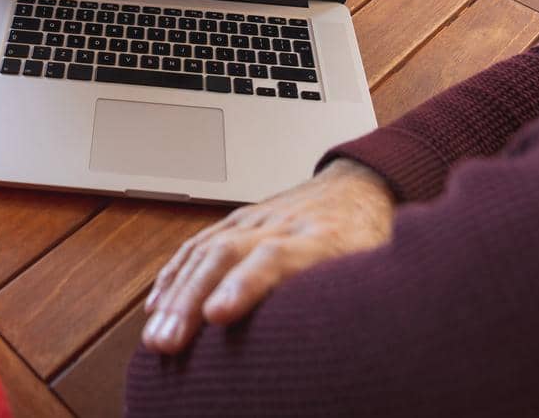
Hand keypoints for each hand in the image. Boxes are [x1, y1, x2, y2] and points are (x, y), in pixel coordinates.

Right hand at [141, 159, 394, 354]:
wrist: (361, 188)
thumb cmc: (373, 239)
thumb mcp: (383, 266)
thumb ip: (363, 298)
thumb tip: (356, 350)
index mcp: (325, 239)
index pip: (277, 257)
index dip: (244, 285)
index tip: (217, 315)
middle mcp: (284, 225)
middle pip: (228, 255)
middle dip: (190, 301)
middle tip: (168, 343)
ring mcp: (256, 219)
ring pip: (206, 251)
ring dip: (175, 296)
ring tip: (155, 338)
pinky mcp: (238, 220)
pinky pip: (198, 245)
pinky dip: (174, 276)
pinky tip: (157, 306)